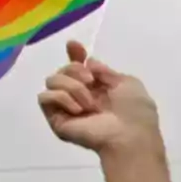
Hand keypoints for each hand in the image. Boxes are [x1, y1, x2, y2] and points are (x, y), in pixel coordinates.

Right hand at [38, 40, 159, 154]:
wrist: (130, 136)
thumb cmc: (135, 112)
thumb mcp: (128, 84)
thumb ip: (107, 71)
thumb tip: (89, 62)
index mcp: (99, 87)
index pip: (79, 66)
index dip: (75, 54)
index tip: (74, 46)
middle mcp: (81, 96)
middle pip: (63, 69)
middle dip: (75, 69)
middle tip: (90, 80)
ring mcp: (67, 108)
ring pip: (51, 80)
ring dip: (72, 86)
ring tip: (89, 103)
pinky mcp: (56, 119)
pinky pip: (44, 98)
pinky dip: (61, 98)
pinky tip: (79, 109)